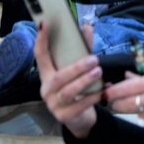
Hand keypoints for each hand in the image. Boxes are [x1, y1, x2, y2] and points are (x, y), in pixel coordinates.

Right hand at [35, 21, 102, 136]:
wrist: (79, 119)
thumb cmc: (77, 90)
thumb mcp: (78, 71)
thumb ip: (82, 51)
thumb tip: (87, 27)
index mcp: (47, 75)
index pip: (40, 55)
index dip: (41, 40)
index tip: (44, 24)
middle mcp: (46, 89)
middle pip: (59, 77)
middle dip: (77, 67)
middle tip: (94, 59)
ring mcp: (54, 104)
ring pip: (69, 92)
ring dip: (84, 81)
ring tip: (98, 72)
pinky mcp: (64, 116)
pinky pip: (80, 105)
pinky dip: (93, 96)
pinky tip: (104, 90)